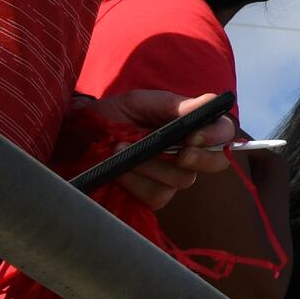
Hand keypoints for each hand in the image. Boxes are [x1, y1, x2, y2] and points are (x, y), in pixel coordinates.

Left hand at [94, 90, 231, 212]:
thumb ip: (172, 104)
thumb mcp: (138, 102)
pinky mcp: (151, 196)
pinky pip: (157, 196)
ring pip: (181, 180)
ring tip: (123, 148)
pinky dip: (137, 183)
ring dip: (153, 166)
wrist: (77, 137)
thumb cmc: (111, 115)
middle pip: (215, 162)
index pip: (222, 131)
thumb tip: (208, 103)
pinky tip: (120, 171)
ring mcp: (170, 176)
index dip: (216, 135)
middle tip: (180, 153)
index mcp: (188, 126)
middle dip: (200, 158)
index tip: (195, 136)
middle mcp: (186, 152)